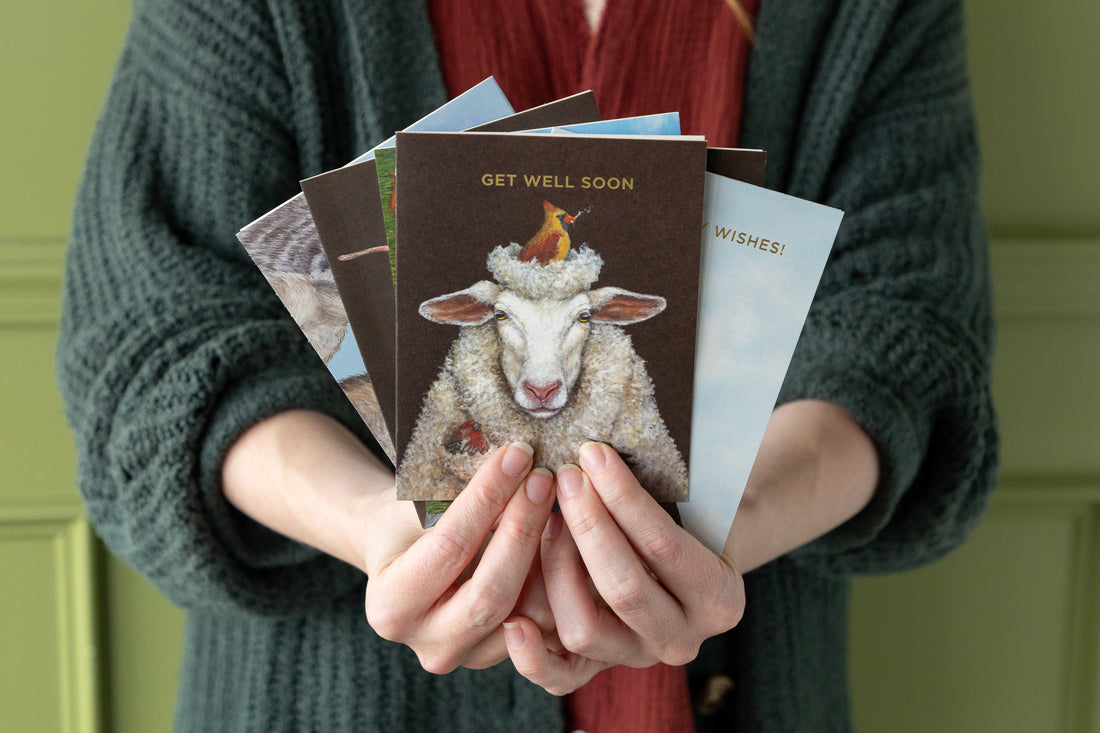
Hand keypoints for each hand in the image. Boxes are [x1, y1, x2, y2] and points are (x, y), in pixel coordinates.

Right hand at [362, 442, 557, 672]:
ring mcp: (470, 658)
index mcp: (391, 607)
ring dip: (552, 552)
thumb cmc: (406, 521)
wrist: (405, 557)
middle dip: (523, 527)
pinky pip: (547, 620)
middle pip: (491, 593)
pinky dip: (563, 574)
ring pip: (528, 613)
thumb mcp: (415, 502)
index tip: (516, 455)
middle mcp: (429, 645)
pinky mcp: (506, 654)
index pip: (449, 548)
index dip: (487, 498)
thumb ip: (458, 497)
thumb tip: (517, 462)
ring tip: (564, 500)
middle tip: (544, 477)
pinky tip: (570, 530)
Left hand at [502, 442, 744, 694]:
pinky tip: (512, 620)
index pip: (664, 545)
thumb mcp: (697, 506)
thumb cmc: (689, 520)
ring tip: (545, 519)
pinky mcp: (598, 670)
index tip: (594, 455)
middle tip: (564, 477)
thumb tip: (610, 452)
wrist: (690, 565)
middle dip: (588, 523)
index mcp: (719, 598)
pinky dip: (532, 655)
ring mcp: (637, 657)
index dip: (624, 498)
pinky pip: (559, 678)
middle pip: (623, 586)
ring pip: (584, 628)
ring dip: (557, 569)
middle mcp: (681, 638)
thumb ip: (670, 488)